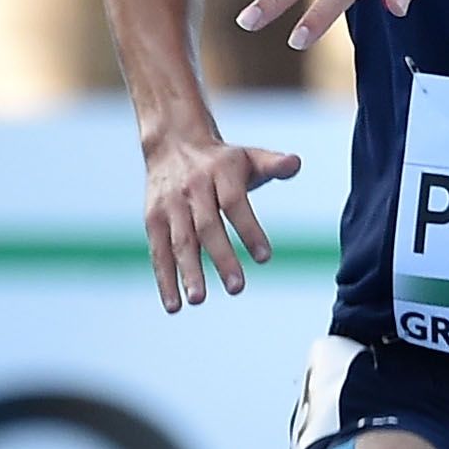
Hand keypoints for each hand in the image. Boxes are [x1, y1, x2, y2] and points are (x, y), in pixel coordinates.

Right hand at [142, 133, 301, 311]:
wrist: (174, 144)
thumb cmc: (224, 161)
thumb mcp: (250, 156)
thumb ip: (274, 164)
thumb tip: (295, 163)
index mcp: (221, 172)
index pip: (236, 203)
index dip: (249, 230)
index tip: (265, 258)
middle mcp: (194, 189)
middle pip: (207, 227)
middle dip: (221, 258)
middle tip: (237, 288)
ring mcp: (171, 205)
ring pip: (180, 241)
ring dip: (188, 272)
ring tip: (199, 300)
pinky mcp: (153, 219)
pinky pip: (158, 251)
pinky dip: (165, 278)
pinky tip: (175, 304)